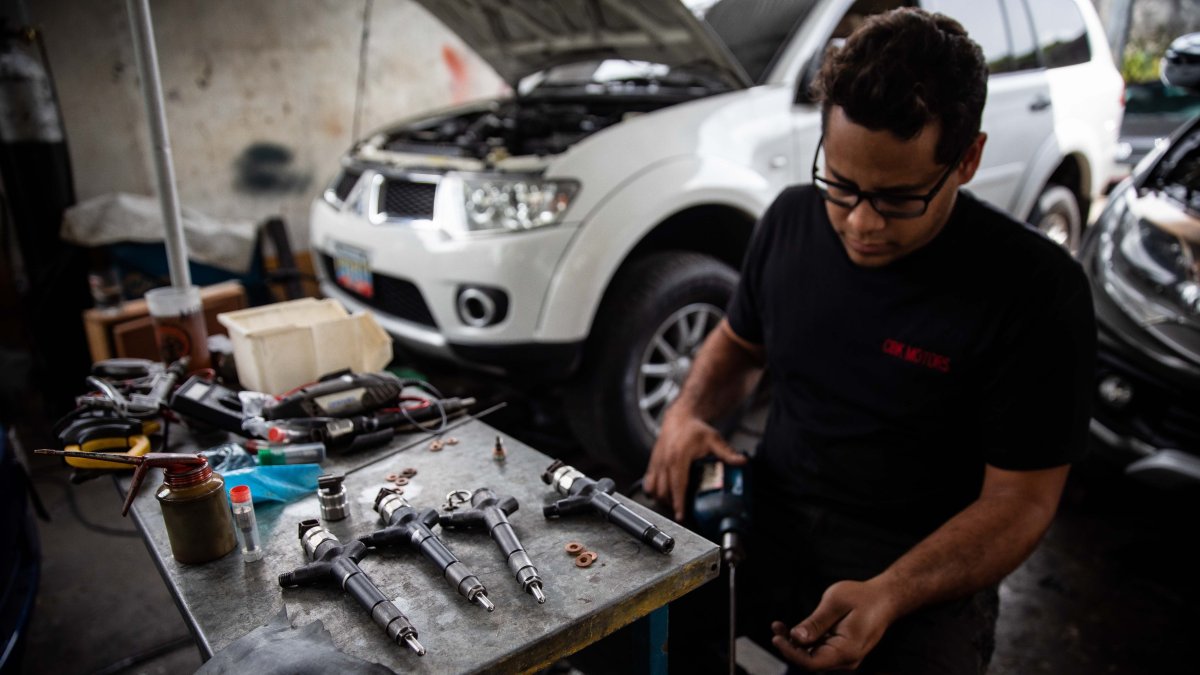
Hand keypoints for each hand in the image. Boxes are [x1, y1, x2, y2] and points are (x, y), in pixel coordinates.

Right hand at [642, 410, 745, 519]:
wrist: (679, 418)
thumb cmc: (695, 429)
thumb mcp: (714, 440)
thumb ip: (727, 453)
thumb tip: (742, 462)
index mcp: (679, 457)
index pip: (677, 485)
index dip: (678, 503)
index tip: (681, 516)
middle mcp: (665, 461)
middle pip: (664, 491)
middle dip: (672, 505)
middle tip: (683, 513)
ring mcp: (656, 463)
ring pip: (654, 489)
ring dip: (663, 500)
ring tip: (674, 505)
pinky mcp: (652, 463)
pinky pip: (648, 484)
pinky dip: (653, 492)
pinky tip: (663, 496)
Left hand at [770, 579, 898, 671]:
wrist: (885, 598)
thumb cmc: (863, 598)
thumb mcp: (836, 603)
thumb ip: (816, 622)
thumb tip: (796, 638)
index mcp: (847, 651)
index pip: (812, 664)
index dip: (791, 654)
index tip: (776, 638)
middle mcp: (846, 660)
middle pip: (810, 663)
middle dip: (790, 648)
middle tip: (776, 628)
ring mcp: (844, 657)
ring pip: (813, 658)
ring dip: (794, 645)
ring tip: (779, 627)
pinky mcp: (840, 652)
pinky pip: (818, 651)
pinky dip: (804, 642)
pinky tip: (791, 630)